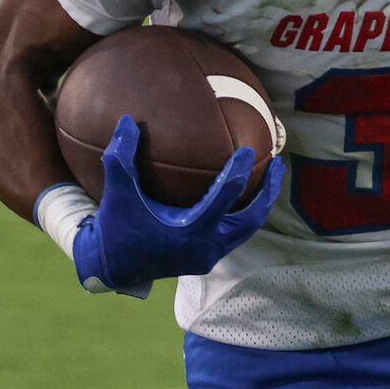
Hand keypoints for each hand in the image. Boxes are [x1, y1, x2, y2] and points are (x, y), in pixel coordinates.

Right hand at [74, 115, 280, 294]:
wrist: (112, 267)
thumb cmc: (116, 228)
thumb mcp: (118, 193)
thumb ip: (121, 157)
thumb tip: (127, 120)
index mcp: (191, 230)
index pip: (225, 197)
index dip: (239, 171)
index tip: (251, 150)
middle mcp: (207, 246)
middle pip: (251, 218)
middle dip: (268, 191)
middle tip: (278, 163)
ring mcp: (210, 255)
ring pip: (247, 229)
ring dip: (260, 203)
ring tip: (271, 177)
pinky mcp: (208, 259)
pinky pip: (236, 235)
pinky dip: (245, 214)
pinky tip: (247, 194)